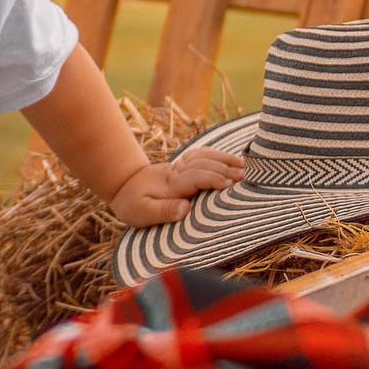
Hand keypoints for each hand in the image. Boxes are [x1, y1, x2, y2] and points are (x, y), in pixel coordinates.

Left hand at [108, 148, 244, 227]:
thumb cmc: (132, 204)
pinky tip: (233, 160)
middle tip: (245, 176)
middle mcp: (177, 172)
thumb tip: (186, 208)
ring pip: (205, 157)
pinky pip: (202, 155)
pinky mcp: (182, 167)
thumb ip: (163, 210)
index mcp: (170, 184)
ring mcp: (180, 167)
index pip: (195, 177)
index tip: (229, 184)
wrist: (123, 186)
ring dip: (225, 160)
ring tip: (245, 167)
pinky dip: (218, 155)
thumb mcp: (141, 212)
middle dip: (225, 169)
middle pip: (204, 165)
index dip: (212, 179)